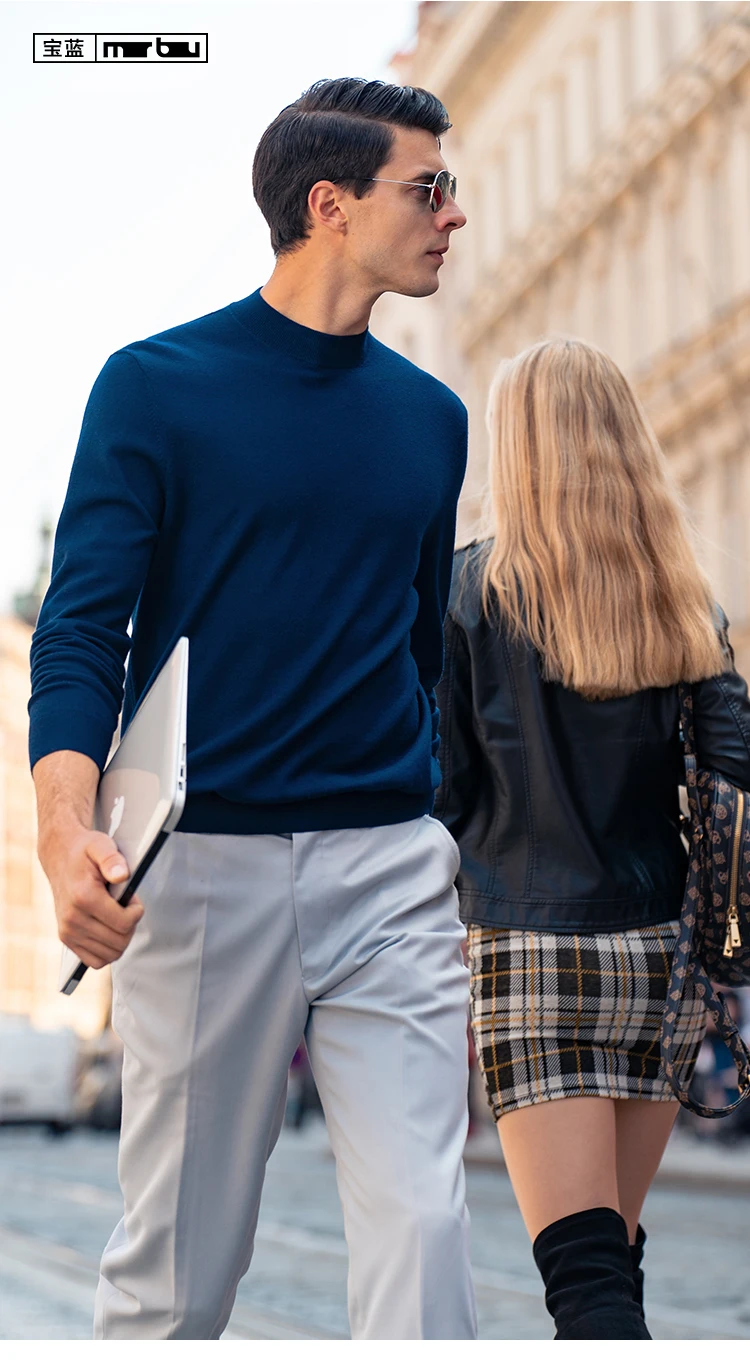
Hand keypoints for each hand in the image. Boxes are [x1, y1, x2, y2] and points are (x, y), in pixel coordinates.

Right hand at [44, 827, 144, 969]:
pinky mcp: (66, 939)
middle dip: (130, 925)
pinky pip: (95, 961)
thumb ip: (112, 859)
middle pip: (120, 942)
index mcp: (84, 897)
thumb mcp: (101, 845)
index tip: (132, 899)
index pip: (124, 923)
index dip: (136, 911)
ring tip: (116, 916)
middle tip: (125, 907)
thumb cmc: (84, 852)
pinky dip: (107, 950)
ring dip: (121, 938)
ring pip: (110, 954)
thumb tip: (122, 876)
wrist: (60, 858)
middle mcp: (72, 918)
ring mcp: (68, 931)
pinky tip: (109, 930)